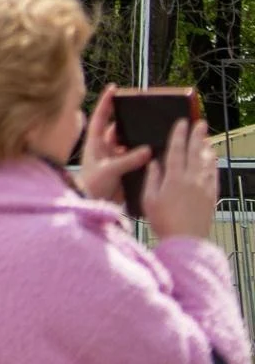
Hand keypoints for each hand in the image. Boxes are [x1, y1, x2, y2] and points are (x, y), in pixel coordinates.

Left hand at [76, 86, 152, 206]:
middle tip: (144, 110)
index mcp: (95, 142)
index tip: (113, 88)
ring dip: (140, 138)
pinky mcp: (124, 169)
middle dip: (131, 120)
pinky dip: (145, 154)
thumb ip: (127, 160)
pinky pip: (136, 157)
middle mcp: (105, 147)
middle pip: (119, 128)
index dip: (106, 102)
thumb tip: (147, 149)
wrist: (93, 206)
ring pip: (130, 143)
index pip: (101, 117)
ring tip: (155, 129)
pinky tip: (158, 150)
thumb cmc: (92, 186)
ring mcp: (115, 157)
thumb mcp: (108, 170)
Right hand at [144, 119, 219, 242]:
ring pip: (207, 162)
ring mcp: (204, 187)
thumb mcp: (149, 200)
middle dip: (197, 135)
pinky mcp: (212, 196)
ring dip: (206, 148)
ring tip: (206, 138)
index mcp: (174, 179)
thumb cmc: (164, 222)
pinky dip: (213, 164)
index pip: (177, 150)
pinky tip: (213, 159)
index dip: (179, 135)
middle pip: (195, 152)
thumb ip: (152, 179)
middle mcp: (192, 180)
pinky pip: (214, 175)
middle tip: (200, 122)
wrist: (186, 241)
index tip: (181, 122)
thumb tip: (155, 163)